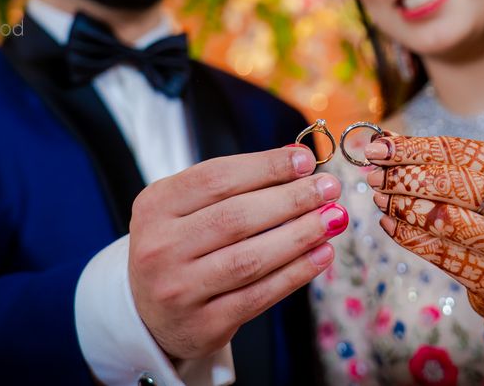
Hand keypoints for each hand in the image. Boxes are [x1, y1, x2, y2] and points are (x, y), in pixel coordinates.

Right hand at [128, 145, 345, 358]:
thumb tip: (297, 159)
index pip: (217, 179)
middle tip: (329, 188)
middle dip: (291, 199)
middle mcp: (160, 248)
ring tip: (333, 218)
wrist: (150, 312)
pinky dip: (296, 273)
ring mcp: (179, 290)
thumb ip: (234, 183)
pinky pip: (259, 296)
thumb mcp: (186, 206)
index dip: (266, 167)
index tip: (305, 160)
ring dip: (300, 235)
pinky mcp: (203, 325)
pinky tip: (322, 254)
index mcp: (155, 207)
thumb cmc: (180, 245)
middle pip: (236, 217)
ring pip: (250, 258)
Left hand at [364, 135, 483, 332]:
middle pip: (452, 184)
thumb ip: (439, 159)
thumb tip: (384, 138)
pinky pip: (437, 252)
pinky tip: (388, 222)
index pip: (460, 152)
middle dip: (404, 177)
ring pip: (443, 220)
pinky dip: (406, 234)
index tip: (378, 146)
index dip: (413, 148)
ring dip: (402, 206)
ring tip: (379, 197)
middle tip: (374, 175)